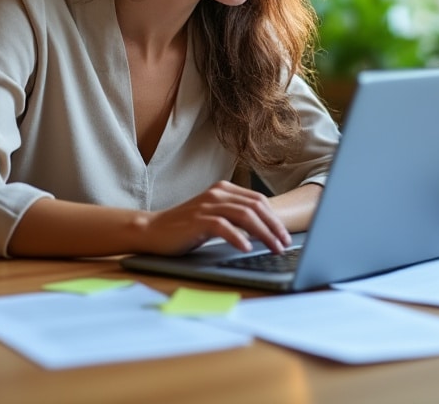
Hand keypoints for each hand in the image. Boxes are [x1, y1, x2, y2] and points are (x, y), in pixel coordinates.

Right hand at [144, 181, 291, 254]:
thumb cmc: (185, 227)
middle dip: (274, 227)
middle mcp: (218, 194)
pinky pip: (224, 227)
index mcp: (224, 190)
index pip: (258, 201)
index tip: (285, 235)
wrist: (152, 230)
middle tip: (285, 244)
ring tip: (273, 248)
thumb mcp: (213, 216)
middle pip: (256, 207)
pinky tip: (247, 248)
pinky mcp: (197, 220)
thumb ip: (234, 216)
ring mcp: (207, 205)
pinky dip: (238, 238)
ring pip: (245, 216)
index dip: (275, 218)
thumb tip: (264, 230)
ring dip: (263, 233)